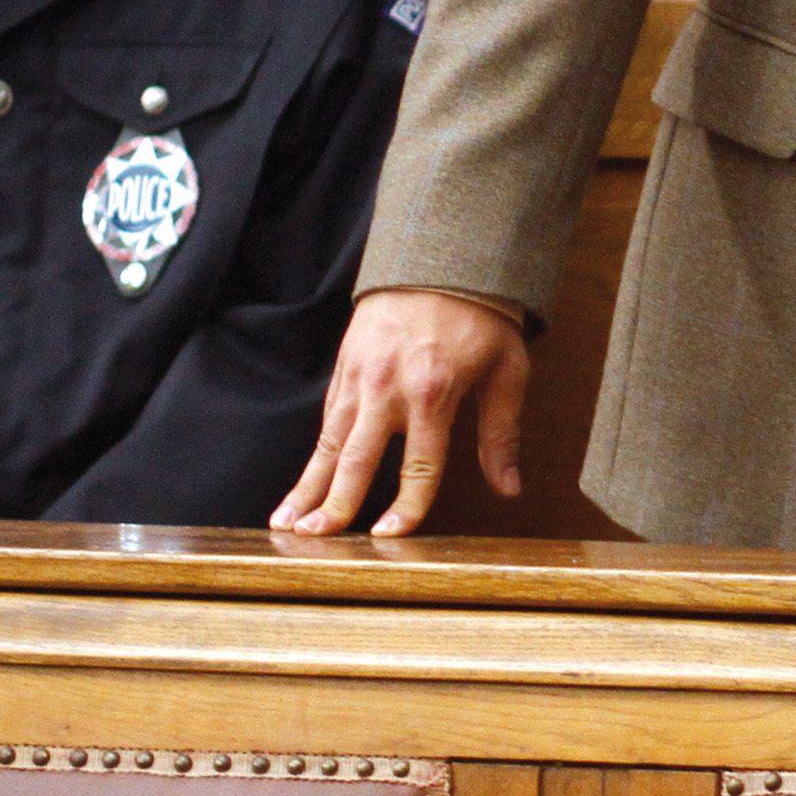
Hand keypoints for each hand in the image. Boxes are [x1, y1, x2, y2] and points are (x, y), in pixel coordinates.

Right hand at [272, 288, 529, 538]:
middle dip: (335, 503)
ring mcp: (360, 376)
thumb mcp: (507, 371)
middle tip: (312, 539)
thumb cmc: (482, 316)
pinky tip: (304, 481)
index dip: (407, 504)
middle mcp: (389, 387)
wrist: (441, 256)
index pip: (419, 463)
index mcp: (434, 391)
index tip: (390, 535)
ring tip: (286, 523)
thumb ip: (501, 434)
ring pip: (330, 442)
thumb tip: (509, 489)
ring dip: (308, 484)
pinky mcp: (345, 366)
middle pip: (358, 458)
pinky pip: (328, 418)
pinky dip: (314, 452)